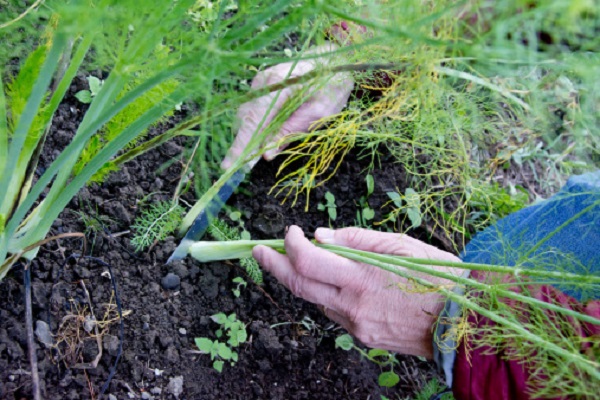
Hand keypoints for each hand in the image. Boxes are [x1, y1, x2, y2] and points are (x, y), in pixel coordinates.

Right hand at [221, 43, 353, 169]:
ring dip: (249, 135)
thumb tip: (267, 154)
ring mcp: (260, 81)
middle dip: (243, 144)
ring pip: (246, 115)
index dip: (241, 145)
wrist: (336, 58)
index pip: (254, 120)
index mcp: (279, 85)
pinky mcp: (261, 85)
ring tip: (255, 152)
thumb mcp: (320, 112)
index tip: (229, 166)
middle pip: (245, 119)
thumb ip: (292, 131)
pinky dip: (255, 125)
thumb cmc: (333, 83)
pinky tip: (264, 135)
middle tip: (241, 167)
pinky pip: (252, 109)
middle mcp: (264, 81)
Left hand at [252, 226, 463, 358]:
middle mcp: (351, 306)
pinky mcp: (362, 336)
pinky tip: (333, 282)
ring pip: (315, 300)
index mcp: (361, 278)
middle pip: (298, 286)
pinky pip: (334, 312)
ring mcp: (355, 325)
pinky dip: (326, 294)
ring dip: (302, 280)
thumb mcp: (400, 245)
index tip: (291, 231)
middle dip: (274, 265)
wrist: (462, 323)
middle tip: (259, 251)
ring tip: (298, 260)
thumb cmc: (437, 277)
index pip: (308, 262)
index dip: (292, 244)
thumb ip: (356, 240)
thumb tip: (320, 238)